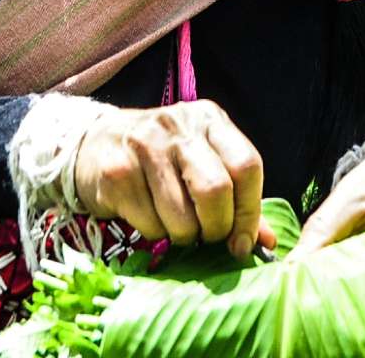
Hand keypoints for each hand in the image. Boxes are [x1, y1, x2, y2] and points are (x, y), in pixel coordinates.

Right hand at [73, 99, 276, 259]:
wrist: (96, 144)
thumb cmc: (163, 161)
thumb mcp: (203, 165)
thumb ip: (237, 200)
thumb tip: (268, 243)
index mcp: (210, 120)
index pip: (247, 166)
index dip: (250, 213)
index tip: (242, 243)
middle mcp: (179, 126)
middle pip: (216, 190)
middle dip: (215, 228)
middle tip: (206, 237)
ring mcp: (145, 145)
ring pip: (181, 216)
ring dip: (183, 236)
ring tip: (175, 226)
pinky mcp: (117, 171)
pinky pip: (149, 223)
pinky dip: (154, 233)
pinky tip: (148, 217)